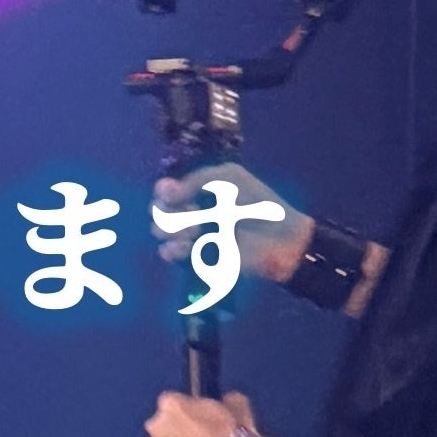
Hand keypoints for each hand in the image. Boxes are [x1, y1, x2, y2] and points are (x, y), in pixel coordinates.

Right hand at [152, 162, 311, 283]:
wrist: (279, 240)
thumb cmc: (259, 204)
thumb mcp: (229, 179)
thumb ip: (193, 181)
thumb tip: (163, 194)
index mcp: (199, 189)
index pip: (165, 188)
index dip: (164, 192)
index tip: (173, 196)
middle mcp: (192, 209)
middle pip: (157, 209)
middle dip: (168, 212)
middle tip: (193, 214)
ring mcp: (192, 234)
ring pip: (159, 230)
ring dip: (172, 230)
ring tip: (194, 232)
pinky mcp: (196, 256)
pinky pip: (167, 253)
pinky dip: (172, 249)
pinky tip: (188, 247)